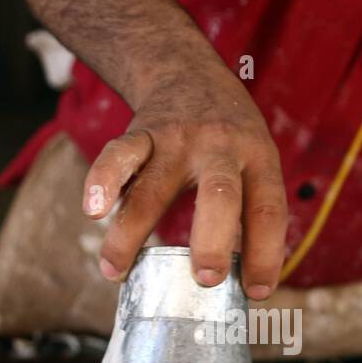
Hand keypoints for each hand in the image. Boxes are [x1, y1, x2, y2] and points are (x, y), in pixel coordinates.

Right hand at [81, 63, 288, 299]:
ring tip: (113, 270)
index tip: (256, 292)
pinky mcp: (140, 131)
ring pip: (154, 187)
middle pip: (220, 194)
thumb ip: (248, 214)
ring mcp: (177, 139)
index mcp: (258, 159)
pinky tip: (92, 211)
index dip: (266, 253)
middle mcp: (219, 148)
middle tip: (205, 279)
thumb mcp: (255, 162)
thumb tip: (239, 290)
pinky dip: (102, 181)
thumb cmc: (227, 140)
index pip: (269, 210)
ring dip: (131, 232)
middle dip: (213, 240)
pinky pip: (118, 155)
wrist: (187, 70)